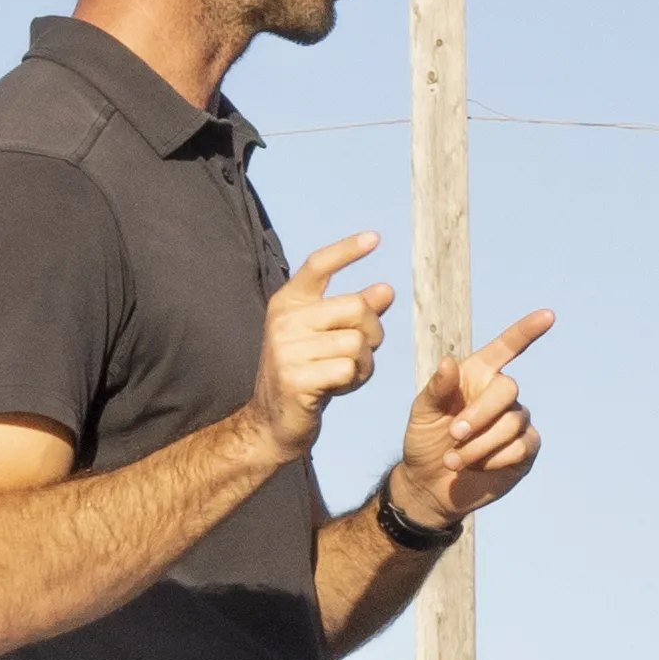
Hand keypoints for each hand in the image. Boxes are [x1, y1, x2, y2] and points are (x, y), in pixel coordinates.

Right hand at [248, 234, 395, 454]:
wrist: (273, 421)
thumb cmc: (306, 374)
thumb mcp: (328, 337)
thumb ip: (354, 313)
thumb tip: (386, 290)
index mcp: (288, 303)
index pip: (318, 265)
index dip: (347, 249)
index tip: (375, 238)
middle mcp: (284, 320)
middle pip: (356, 307)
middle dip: (373, 331)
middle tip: (363, 351)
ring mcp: (286, 349)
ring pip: (357, 343)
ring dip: (363, 363)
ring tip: (344, 374)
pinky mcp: (295, 378)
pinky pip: (348, 369)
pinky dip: (354, 381)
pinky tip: (338, 387)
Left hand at [391, 307, 558, 530]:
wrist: (429, 484)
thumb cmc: (424, 441)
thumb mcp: (421, 414)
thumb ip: (436, 389)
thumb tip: (448, 363)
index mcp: (477, 375)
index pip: (506, 347)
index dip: (526, 331)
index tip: (548, 315)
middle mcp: (499, 394)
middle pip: (509, 388)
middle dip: (480, 414)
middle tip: (454, 435)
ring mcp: (516, 421)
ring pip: (512, 423)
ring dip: (480, 445)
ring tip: (454, 460)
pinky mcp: (525, 449)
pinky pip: (521, 446)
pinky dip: (495, 459)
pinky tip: (476, 467)